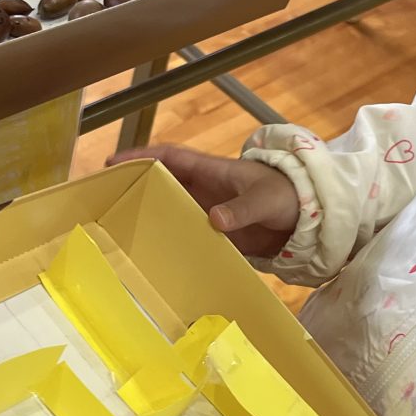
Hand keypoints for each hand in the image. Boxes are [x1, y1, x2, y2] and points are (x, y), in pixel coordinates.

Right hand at [110, 143, 300, 257]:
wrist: (310, 218)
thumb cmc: (288, 195)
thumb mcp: (264, 199)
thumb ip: (241, 209)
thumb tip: (215, 220)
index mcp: (211, 171)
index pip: (169, 158)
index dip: (141, 156)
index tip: (114, 162)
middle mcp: (204, 191)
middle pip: (162, 185)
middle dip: (136, 188)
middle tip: (105, 201)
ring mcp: (209, 213)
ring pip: (172, 212)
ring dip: (152, 219)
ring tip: (121, 231)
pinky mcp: (218, 235)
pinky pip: (189, 236)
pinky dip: (174, 244)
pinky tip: (157, 258)